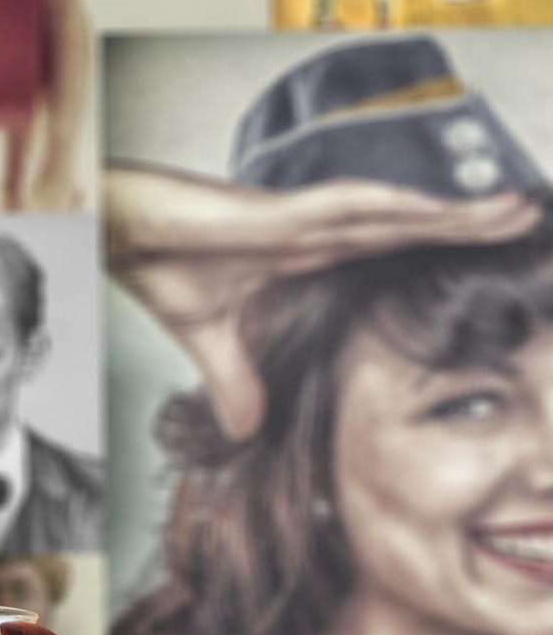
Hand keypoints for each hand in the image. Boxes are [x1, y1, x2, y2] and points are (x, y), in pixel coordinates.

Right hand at [105, 162, 543, 439]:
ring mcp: (305, 217)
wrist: (122, 236)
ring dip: (457, 209)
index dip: (439, 246)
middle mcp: (317, 230)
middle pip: (411, 224)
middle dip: (470, 223)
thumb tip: (247, 430)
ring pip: (398, 211)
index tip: (489, 252)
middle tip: (530, 219)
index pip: (390, 248)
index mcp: (306, 254)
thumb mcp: (209, 340)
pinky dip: (405, 205)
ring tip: (515, 206)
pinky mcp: (283, 213)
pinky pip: (356, 206)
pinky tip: (446, 204)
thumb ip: (236, 380)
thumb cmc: (162, 264)